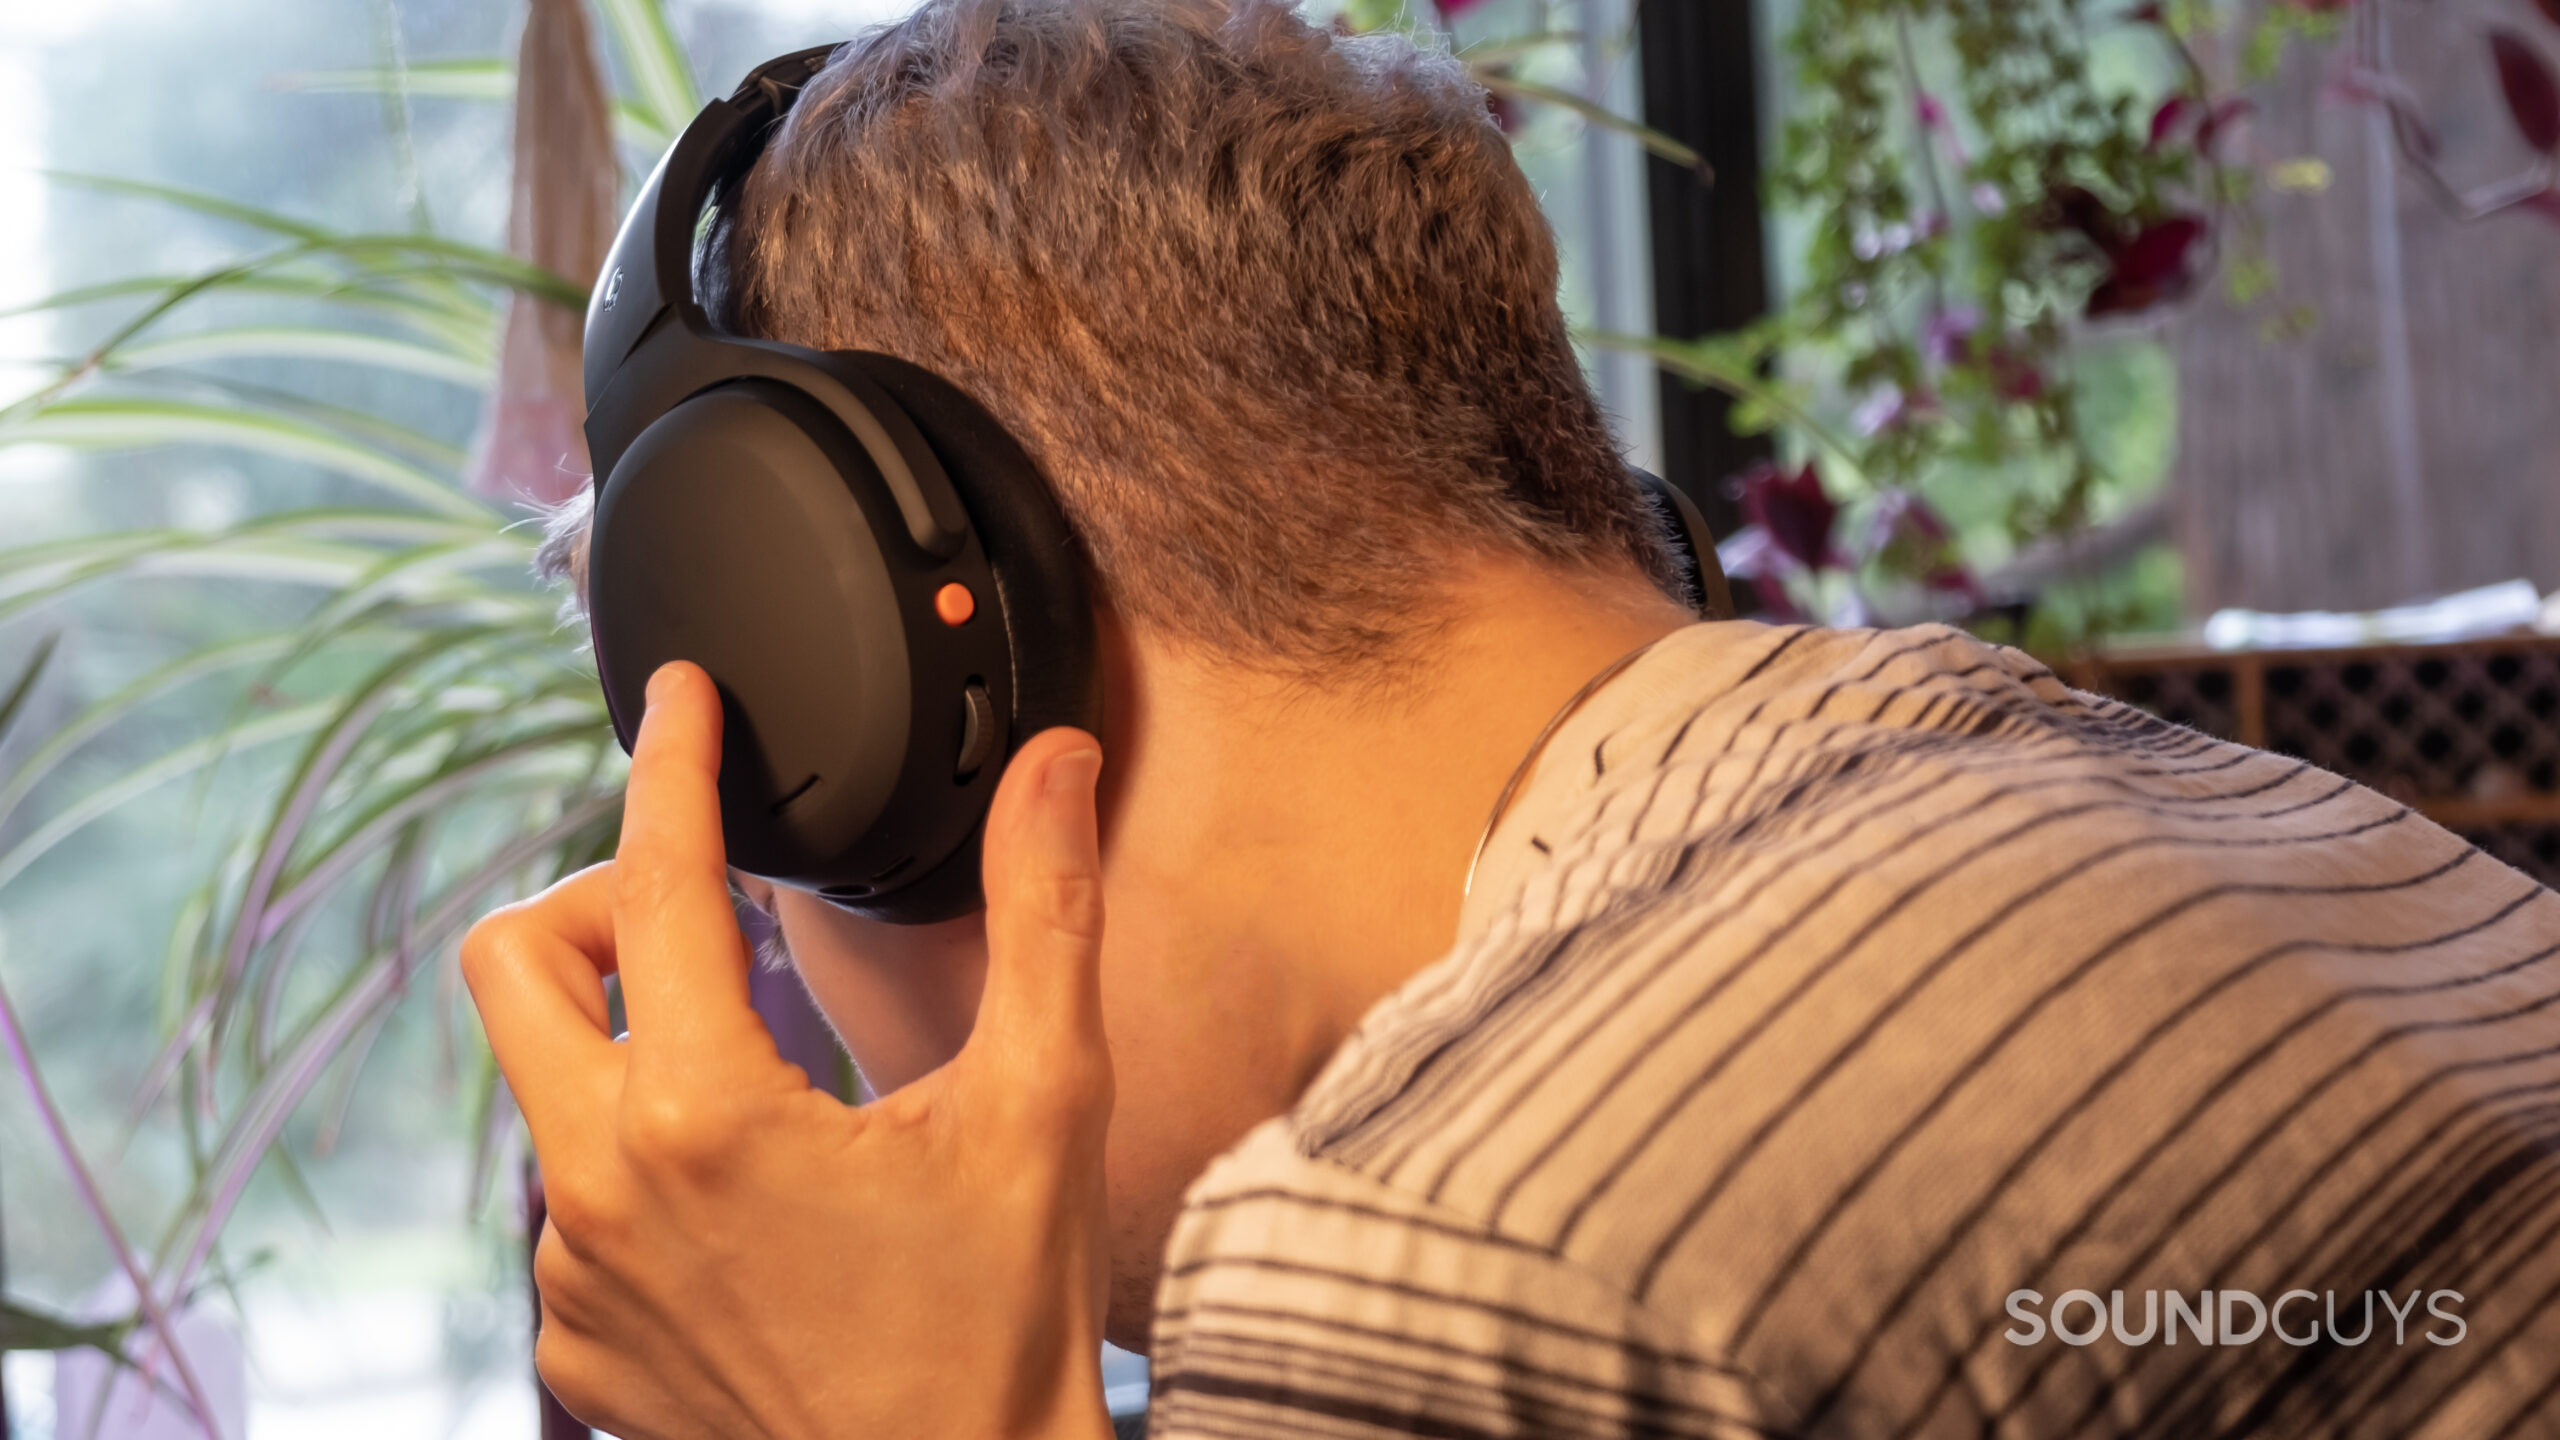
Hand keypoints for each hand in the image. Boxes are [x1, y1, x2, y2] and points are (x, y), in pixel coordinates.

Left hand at [462, 661, 1114, 1439]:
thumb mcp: (1044, 1103)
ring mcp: (574, 1278)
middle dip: (601, 903)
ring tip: (768, 1079)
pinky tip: (751, 1203)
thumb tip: (1051, 768)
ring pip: (553, 1091)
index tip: (679, 698)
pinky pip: (572, 1206)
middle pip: (513, 964)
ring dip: (640, 1049)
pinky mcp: (575, 1348)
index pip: (659, 883)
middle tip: (710, 917)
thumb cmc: (1001, 1325)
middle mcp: (601, 1191)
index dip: (672, 765)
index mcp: (706, 1113)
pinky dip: (645, 1169)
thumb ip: (1045, 913)